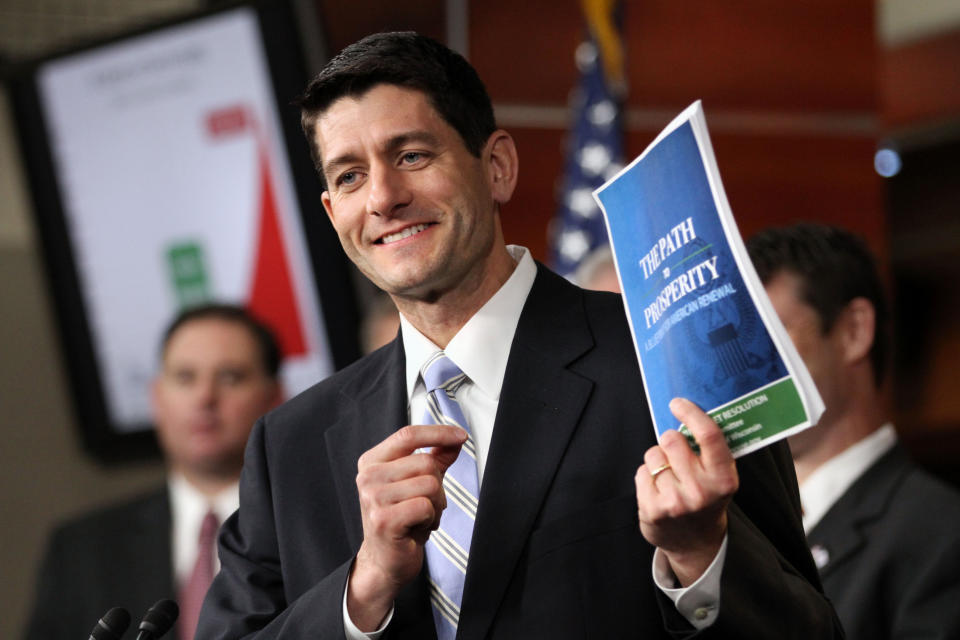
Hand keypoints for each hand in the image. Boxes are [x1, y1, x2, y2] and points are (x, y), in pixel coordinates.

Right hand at [347, 424, 466, 630]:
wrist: (384, 562)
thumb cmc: (402, 521)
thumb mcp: (418, 484)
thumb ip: (435, 458)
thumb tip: (456, 439)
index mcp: (372, 462)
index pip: (408, 434)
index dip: (438, 432)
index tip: (461, 436)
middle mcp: (368, 476)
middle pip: (426, 463)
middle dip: (438, 487)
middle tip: (425, 507)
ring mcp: (373, 498)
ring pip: (430, 484)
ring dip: (436, 506)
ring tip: (419, 518)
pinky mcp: (384, 520)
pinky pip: (426, 506)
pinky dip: (431, 519)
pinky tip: (416, 529)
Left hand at [635, 397, 737, 585]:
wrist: (697, 543)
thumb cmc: (707, 499)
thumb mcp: (719, 476)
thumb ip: (709, 449)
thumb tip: (689, 412)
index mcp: (723, 478)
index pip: (708, 435)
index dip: (691, 413)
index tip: (678, 403)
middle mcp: (701, 491)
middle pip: (671, 439)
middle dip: (669, 440)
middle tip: (675, 454)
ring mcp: (676, 502)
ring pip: (653, 455)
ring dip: (658, 461)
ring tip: (670, 478)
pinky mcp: (653, 510)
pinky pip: (641, 472)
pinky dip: (646, 476)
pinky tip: (658, 490)